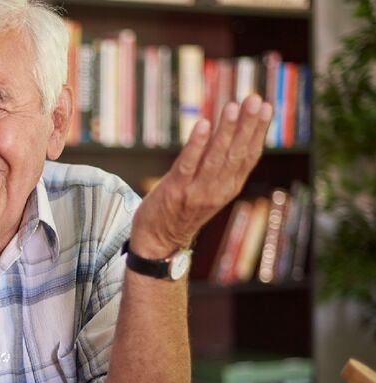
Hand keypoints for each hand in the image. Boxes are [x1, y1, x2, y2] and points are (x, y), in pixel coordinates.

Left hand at [130, 94, 272, 257]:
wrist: (158, 242)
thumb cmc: (182, 210)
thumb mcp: (208, 190)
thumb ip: (219, 166)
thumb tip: (229, 133)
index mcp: (229, 187)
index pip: (249, 155)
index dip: (258, 131)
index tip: (266, 106)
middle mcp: (217, 189)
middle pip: (236, 153)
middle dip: (247, 124)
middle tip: (253, 98)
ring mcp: (197, 191)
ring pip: (216, 157)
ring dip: (225, 131)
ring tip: (232, 106)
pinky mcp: (176, 190)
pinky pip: (188, 164)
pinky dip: (197, 144)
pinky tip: (203, 125)